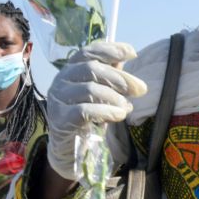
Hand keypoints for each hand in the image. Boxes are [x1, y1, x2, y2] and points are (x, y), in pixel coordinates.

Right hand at [46, 41, 147, 180]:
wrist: (70, 148)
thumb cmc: (87, 117)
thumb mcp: (101, 94)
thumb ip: (110, 77)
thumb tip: (126, 60)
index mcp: (71, 69)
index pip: (89, 51)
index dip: (111, 50)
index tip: (133, 53)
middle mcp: (61, 80)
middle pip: (92, 69)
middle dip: (120, 78)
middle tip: (140, 89)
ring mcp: (58, 99)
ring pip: (89, 89)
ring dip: (114, 98)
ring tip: (127, 108)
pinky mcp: (60, 119)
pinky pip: (85, 111)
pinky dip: (106, 112)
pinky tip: (119, 115)